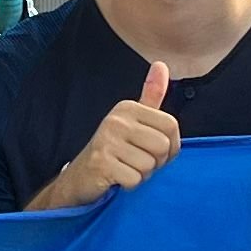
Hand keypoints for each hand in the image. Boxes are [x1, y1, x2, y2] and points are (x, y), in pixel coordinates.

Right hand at [45, 60, 177, 205]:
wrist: (79, 179)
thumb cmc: (113, 151)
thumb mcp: (133, 121)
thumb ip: (150, 97)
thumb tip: (161, 64)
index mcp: (128, 107)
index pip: (172, 126)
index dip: (170, 146)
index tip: (151, 151)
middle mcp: (116, 119)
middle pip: (163, 146)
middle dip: (155, 162)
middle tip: (135, 162)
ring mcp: (106, 140)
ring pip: (149, 165)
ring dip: (141, 175)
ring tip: (124, 170)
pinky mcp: (100, 163)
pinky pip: (135, 180)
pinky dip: (129, 186)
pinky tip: (116, 179)